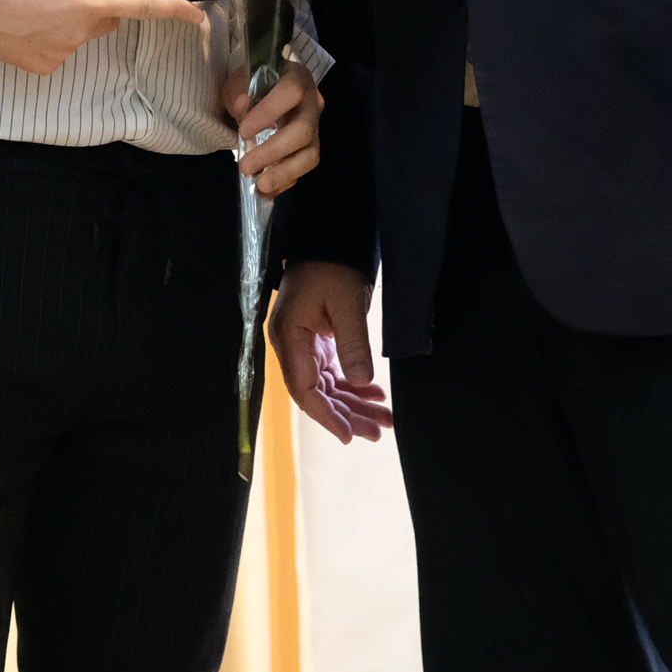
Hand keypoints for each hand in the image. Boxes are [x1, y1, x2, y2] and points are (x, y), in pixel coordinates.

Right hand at [0, 0, 210, 75]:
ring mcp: (60, 53)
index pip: (140, 7)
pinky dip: (52, 34)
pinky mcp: (44, 67)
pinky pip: (63, 47)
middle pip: (108, 18)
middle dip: (96, 3)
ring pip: (83, 33)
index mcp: (84, 0)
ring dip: (70, 18)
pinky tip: (25, 22)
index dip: (172, 11)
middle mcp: (76, 32)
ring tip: (32, 2)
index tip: (197, 16)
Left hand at [224, 64, 322, 198]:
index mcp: (297, 78)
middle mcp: (312, 103)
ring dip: (284, 173)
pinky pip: (304, 168)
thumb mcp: (240, 81)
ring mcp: (315, 128)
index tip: (244, 131)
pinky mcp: (310, 148)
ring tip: (260, 185)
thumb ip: (239, 92)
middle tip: (246, 167)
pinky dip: (286, 181)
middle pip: (303, 130)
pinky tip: (267, 189)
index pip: (291, 92)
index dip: (269, 112)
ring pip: (310, 155)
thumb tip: (242, 106)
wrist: (268, 89)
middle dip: (274, 152)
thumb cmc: (253, 83)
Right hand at [269, 260, 391, 443]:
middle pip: (317, 393)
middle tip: (378, 432)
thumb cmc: (332, 263)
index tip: (348, 435)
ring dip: (354, 403)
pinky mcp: (316, 338)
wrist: (329, 236)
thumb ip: (353, 344)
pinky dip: (353, 384)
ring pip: (327, 385)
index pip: (304, 389)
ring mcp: (303, 342)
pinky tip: (375, 394)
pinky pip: (333, 371)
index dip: (326, 416)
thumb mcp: (347, 303)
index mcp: (289, 337)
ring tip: (382, 420)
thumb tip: (361, 382)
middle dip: (347, 414)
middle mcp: (291, 345)